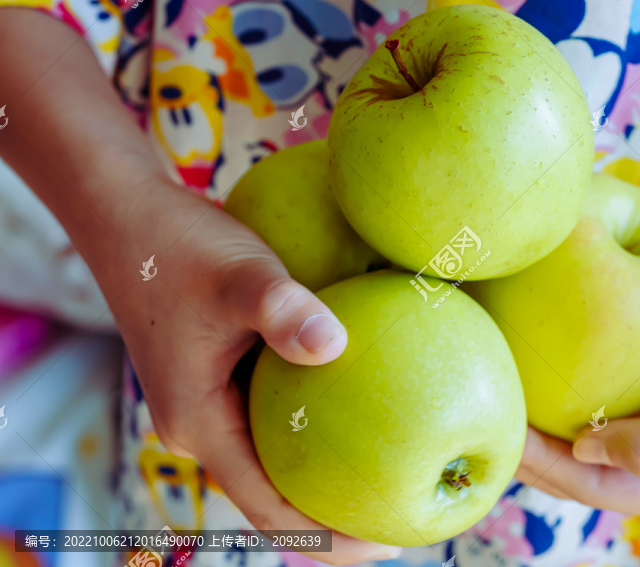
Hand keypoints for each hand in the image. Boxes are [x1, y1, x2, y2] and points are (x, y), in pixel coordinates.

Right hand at [89, 176, 399, 563]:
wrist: (126, 215)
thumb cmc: (177, 246)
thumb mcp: (239, 276)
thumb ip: (283, 310)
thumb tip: (336, 346)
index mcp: (200, 423)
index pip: (270, 510)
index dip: (328, 540)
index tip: (388, 544)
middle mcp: (203, 425)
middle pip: (275, 496)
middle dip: (335, 515)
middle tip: (403, 512)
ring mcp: (210, 402)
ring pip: (274, 458)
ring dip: (324, 475)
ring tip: (389, 473)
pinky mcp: (221, 376)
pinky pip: (273, 421)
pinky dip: (313, 431)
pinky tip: (356, 410)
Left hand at [515, 251, 639, 521]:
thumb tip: (586, 451)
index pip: (596, 489)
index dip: (545, 468)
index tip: (503, 433)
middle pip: (576, 470)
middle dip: (529, 452)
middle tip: (483, 417)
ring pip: (572, 435)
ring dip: (533, 422)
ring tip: (491, 398)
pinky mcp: (636, 385)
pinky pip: (584, 392)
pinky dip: (552, 386)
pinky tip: (521, 366)